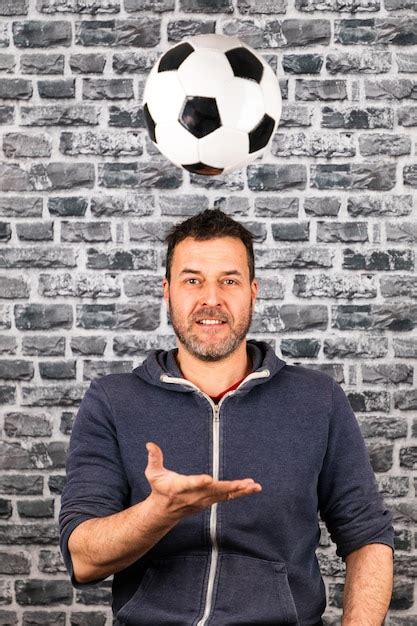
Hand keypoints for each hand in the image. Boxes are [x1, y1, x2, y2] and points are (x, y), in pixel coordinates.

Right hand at [145, 442, 261, 521]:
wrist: (165, 510)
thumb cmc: (160, 488)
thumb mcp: (153, 473)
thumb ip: (154, 458)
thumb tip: (149, 443)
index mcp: (181, 486)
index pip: (192, 484)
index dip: (200, 482)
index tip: (209, 479)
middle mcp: (196, 495)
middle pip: (215, 491)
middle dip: (230, 487)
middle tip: (244, 483)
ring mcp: (205, 499)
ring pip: (225, 495)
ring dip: (240, 490)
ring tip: (254, 486)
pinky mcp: (211, 500)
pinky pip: (228, 497)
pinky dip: (241, 493)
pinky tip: (253, 488)